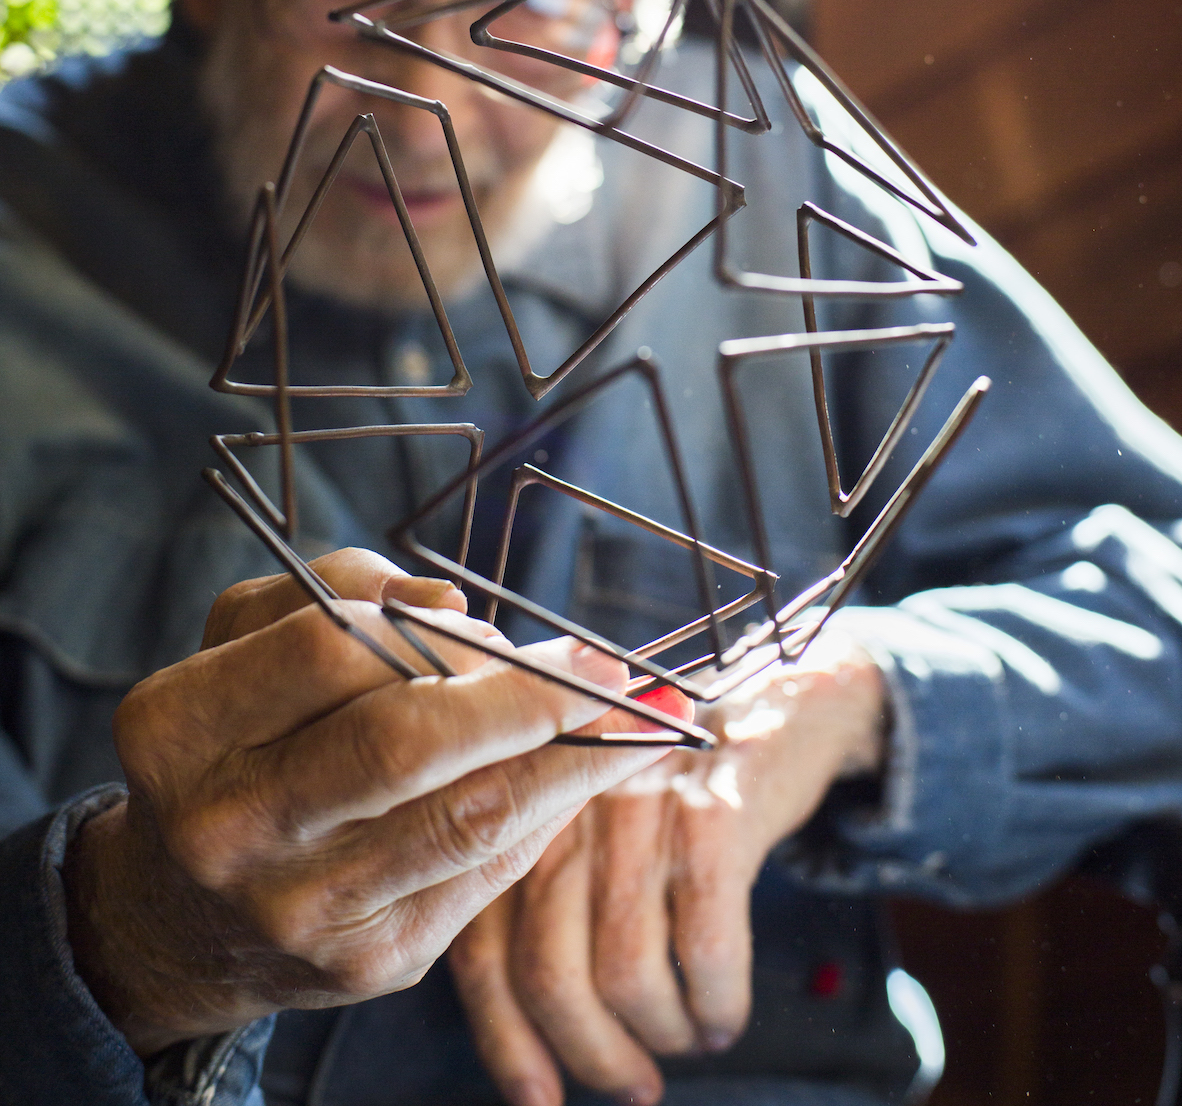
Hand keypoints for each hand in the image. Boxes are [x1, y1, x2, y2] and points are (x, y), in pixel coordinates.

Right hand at [62, 549, 675, 1055]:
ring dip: (570, 754)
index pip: (330, 649)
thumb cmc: (229, 742)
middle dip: (527, 694)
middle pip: (404, 743)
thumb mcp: (239, 642)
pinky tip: (588, 768)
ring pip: (467, 817)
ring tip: (631, 710)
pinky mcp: (367, 964)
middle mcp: (231, 827)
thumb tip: (453, 603)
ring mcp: (299, 908)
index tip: (514, 619)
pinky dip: (549, 810)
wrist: (177, 917)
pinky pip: (485, 873)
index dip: (437, 626)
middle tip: (602, 662)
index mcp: (181, 728)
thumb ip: (334, 589)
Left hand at [450, 628, 884, 1105]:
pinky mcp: (711, 813)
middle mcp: (563, 805)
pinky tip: (722, 1013)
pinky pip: (704, 950)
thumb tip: (516, 1033)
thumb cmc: (661, 782)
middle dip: (593, 1054)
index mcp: (515, 811)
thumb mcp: (580, 816)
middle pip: (551, 973)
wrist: (767, 701)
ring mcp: (636, 807)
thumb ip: (532, 892)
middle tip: (630, 1084)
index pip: (483, 948)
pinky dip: (715, 1004)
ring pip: (624, 973)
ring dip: (660, 1034)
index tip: (536, 1099)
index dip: (506, 1041)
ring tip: (685, 1038)